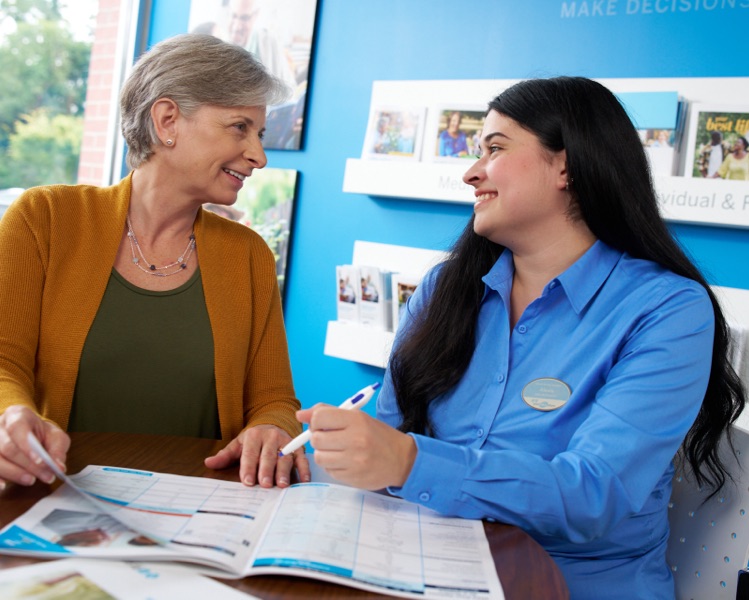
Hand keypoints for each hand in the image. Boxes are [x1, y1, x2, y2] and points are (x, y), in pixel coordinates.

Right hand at [0, 405, 69, 486]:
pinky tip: (4, 486)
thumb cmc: (41, 434)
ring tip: (31, 480)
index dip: (27, 446)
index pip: (17, 428)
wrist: (28, 433)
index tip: (41, 461)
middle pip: (7, 447)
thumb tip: (59, 467)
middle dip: (27, 465)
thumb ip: (58, 449)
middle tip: (45, 476)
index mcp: (17, 415)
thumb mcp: (55, 436)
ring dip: (13, 473)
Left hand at [204, 424, 310, 487]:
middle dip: (266, 470)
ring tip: (282, 484)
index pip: (250, 453)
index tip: (247, 481)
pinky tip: (304, 480)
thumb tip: (208, 463)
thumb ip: (225, 455)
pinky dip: (304, 469)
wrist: (273, 424)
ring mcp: (286, 442)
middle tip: (265, 485)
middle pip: (268, 456)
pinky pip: (302, 458)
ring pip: (285, 457)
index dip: (248, 468)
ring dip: (284, 471)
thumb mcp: (238, 444)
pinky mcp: (297, 448)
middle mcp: (271, 437)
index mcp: (254, 436)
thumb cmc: (254, 440)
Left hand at [297, 405, 416, 489]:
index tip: (322, 425)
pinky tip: (346, 462)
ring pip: (319, 457)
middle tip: (330, 439)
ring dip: (324, 453)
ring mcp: (355, 461)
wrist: (402, 459)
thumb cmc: (377, 435)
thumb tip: (300, 415)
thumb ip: (328, 413)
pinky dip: (333, 466)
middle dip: (319, 438)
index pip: (319, 417)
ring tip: (338, 451)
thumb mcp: (357, 417)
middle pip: (316, 439)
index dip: (315, 421)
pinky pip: (329, 471)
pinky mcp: (353, 478)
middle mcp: (356, 439)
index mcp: (356, 419)